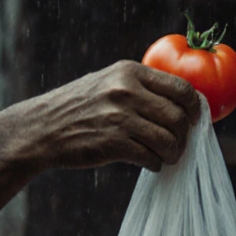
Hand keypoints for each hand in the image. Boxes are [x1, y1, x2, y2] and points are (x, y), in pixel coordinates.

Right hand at [12, 60, 200, 171]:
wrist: (42, 128)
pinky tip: (150, 163)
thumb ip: (140, 86)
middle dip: (184, 135)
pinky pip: (150, 157)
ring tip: (167, 156)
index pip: (181, 87)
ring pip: (168, 139)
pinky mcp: (112, 143)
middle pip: (178, 116)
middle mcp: (126, 91)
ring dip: (173, 153)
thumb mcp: (108, 81)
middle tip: (180, 144)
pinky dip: (156, 164)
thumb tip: (183, 101)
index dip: (194, 107)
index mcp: (129, 72)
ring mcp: (119, 117)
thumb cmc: (79, 106)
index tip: (194, 119)